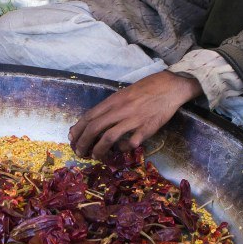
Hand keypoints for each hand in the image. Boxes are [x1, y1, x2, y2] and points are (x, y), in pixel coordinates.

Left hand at [69, 71, 202, 158]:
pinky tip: (121, 150)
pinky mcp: (146, 129)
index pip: (89, 116)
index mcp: (113, 101)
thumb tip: (93, 120)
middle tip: (79, 152)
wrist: (170, 87)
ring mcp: (133, 120)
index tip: (72, 139)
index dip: (77, 130)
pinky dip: (123, 149)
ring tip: (95, 156)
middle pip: (94, 128)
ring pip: (108, 137)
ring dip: (98, 150)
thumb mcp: (123, 94)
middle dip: (82, 142)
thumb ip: (110, 107)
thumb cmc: (146, 89)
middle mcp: (120, 110)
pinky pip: (130, 143)